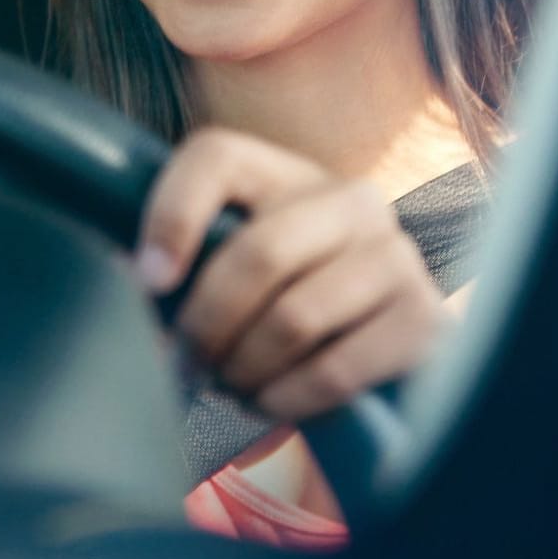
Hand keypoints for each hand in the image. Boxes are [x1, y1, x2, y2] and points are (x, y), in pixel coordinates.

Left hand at [137, 127, 446, 423]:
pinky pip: (336, 368)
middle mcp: (350, 200)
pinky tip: (269, 401)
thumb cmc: (280, 298)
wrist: (379, 342)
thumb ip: (187, 258)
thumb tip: (134, 282)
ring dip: (245, 366)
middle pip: (257, 252)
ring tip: (227, 384)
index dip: (172, 216)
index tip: (147, 280)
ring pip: (294, 317)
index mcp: (285, 173)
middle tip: (183, 363)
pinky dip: (287, 397)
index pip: (217, 157)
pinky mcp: (423, 318)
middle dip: (207, 323)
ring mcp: (395, 255)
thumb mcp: (232, 263)